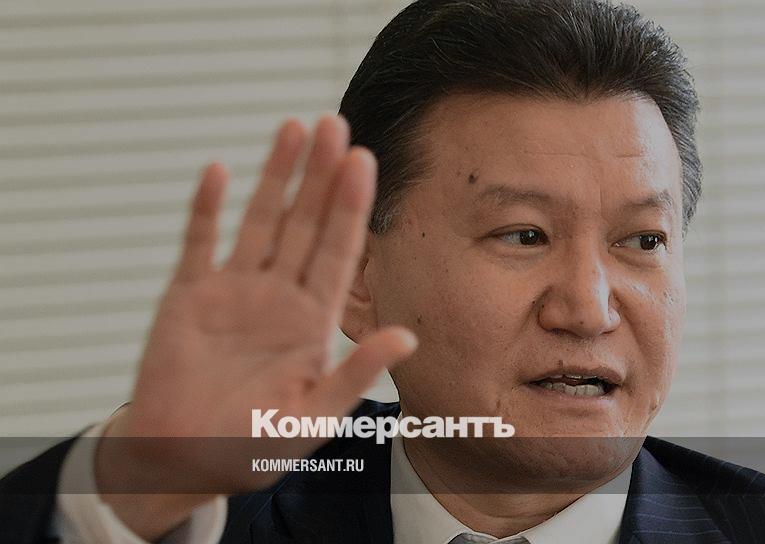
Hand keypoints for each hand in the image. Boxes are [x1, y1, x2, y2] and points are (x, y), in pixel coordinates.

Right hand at [94, 115, 416, 539]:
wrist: (184, 459)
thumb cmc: (251, 445)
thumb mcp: (312, 417)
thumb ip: (357, 375)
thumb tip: (408, 338)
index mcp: (313, 321)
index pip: (339, 252)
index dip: (351, 207)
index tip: (365, 163)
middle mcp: (279, 296)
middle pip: (306, 223)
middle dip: (321, 175)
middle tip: (336, 124)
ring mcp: (234, 290)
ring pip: (261, 220)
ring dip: (276, 176)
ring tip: (293, 129)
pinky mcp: (189, 295)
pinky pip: (200, 243)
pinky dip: (208, 208)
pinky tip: (221, 171)